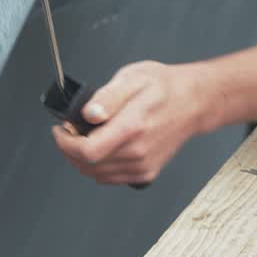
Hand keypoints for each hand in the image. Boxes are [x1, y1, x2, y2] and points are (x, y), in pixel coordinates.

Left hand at [52, 61, 213, 184]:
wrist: (195, 102)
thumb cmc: (165, 87)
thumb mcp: (132, 78)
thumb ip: (107, 97)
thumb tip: (89, 114)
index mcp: (132, 127)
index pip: (87, 151)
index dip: (65, 143)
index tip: (61, 130)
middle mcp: (138, 152)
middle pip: (87, 165)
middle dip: (70, 149)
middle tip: (71, 130)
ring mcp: (142, 166)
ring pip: (96, 174)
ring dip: (82, 159)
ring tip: (86, 137)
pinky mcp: (146, 173)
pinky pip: (109, 178)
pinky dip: (98, 166)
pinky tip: (102, 147)